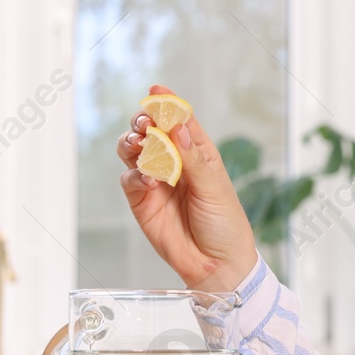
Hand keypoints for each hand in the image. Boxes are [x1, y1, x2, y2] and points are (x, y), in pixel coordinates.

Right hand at [116, 84, 257, 291]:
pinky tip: (148, 180)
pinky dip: (134, 175)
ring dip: (132, 143)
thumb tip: (178, 129)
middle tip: (144, 123)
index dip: (168, 104)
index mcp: (197, 152)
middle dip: (143, 121)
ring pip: (133, 150)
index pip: (180, 121)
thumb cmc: (224, 223)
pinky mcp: (141, 200)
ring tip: (140, 145)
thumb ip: (192, 159)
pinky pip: (129, 179)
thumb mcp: (214, 188)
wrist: (215, 264)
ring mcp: (155, 180)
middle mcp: (174, 161)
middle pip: (150, 131)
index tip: (156, 90)